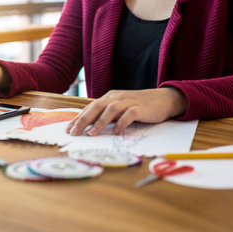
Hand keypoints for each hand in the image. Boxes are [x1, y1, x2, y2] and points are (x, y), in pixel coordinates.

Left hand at [65, 88, 187, 135]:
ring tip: (91, 134)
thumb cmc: (139, 106)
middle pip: (96, 107)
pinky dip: (121, 123)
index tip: (68, 129)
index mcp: (110, 97)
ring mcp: (129, 101)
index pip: (90, 107)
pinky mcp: (140, 108)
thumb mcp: (120, 109)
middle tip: (74, 132)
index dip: (78, 118)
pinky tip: (117, 133)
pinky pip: (129, 115)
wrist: (164, 99)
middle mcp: (117, 97)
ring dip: (100, 122)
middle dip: (83, 120)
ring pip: (110, 110)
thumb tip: (89, 127)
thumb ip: (107, 116)